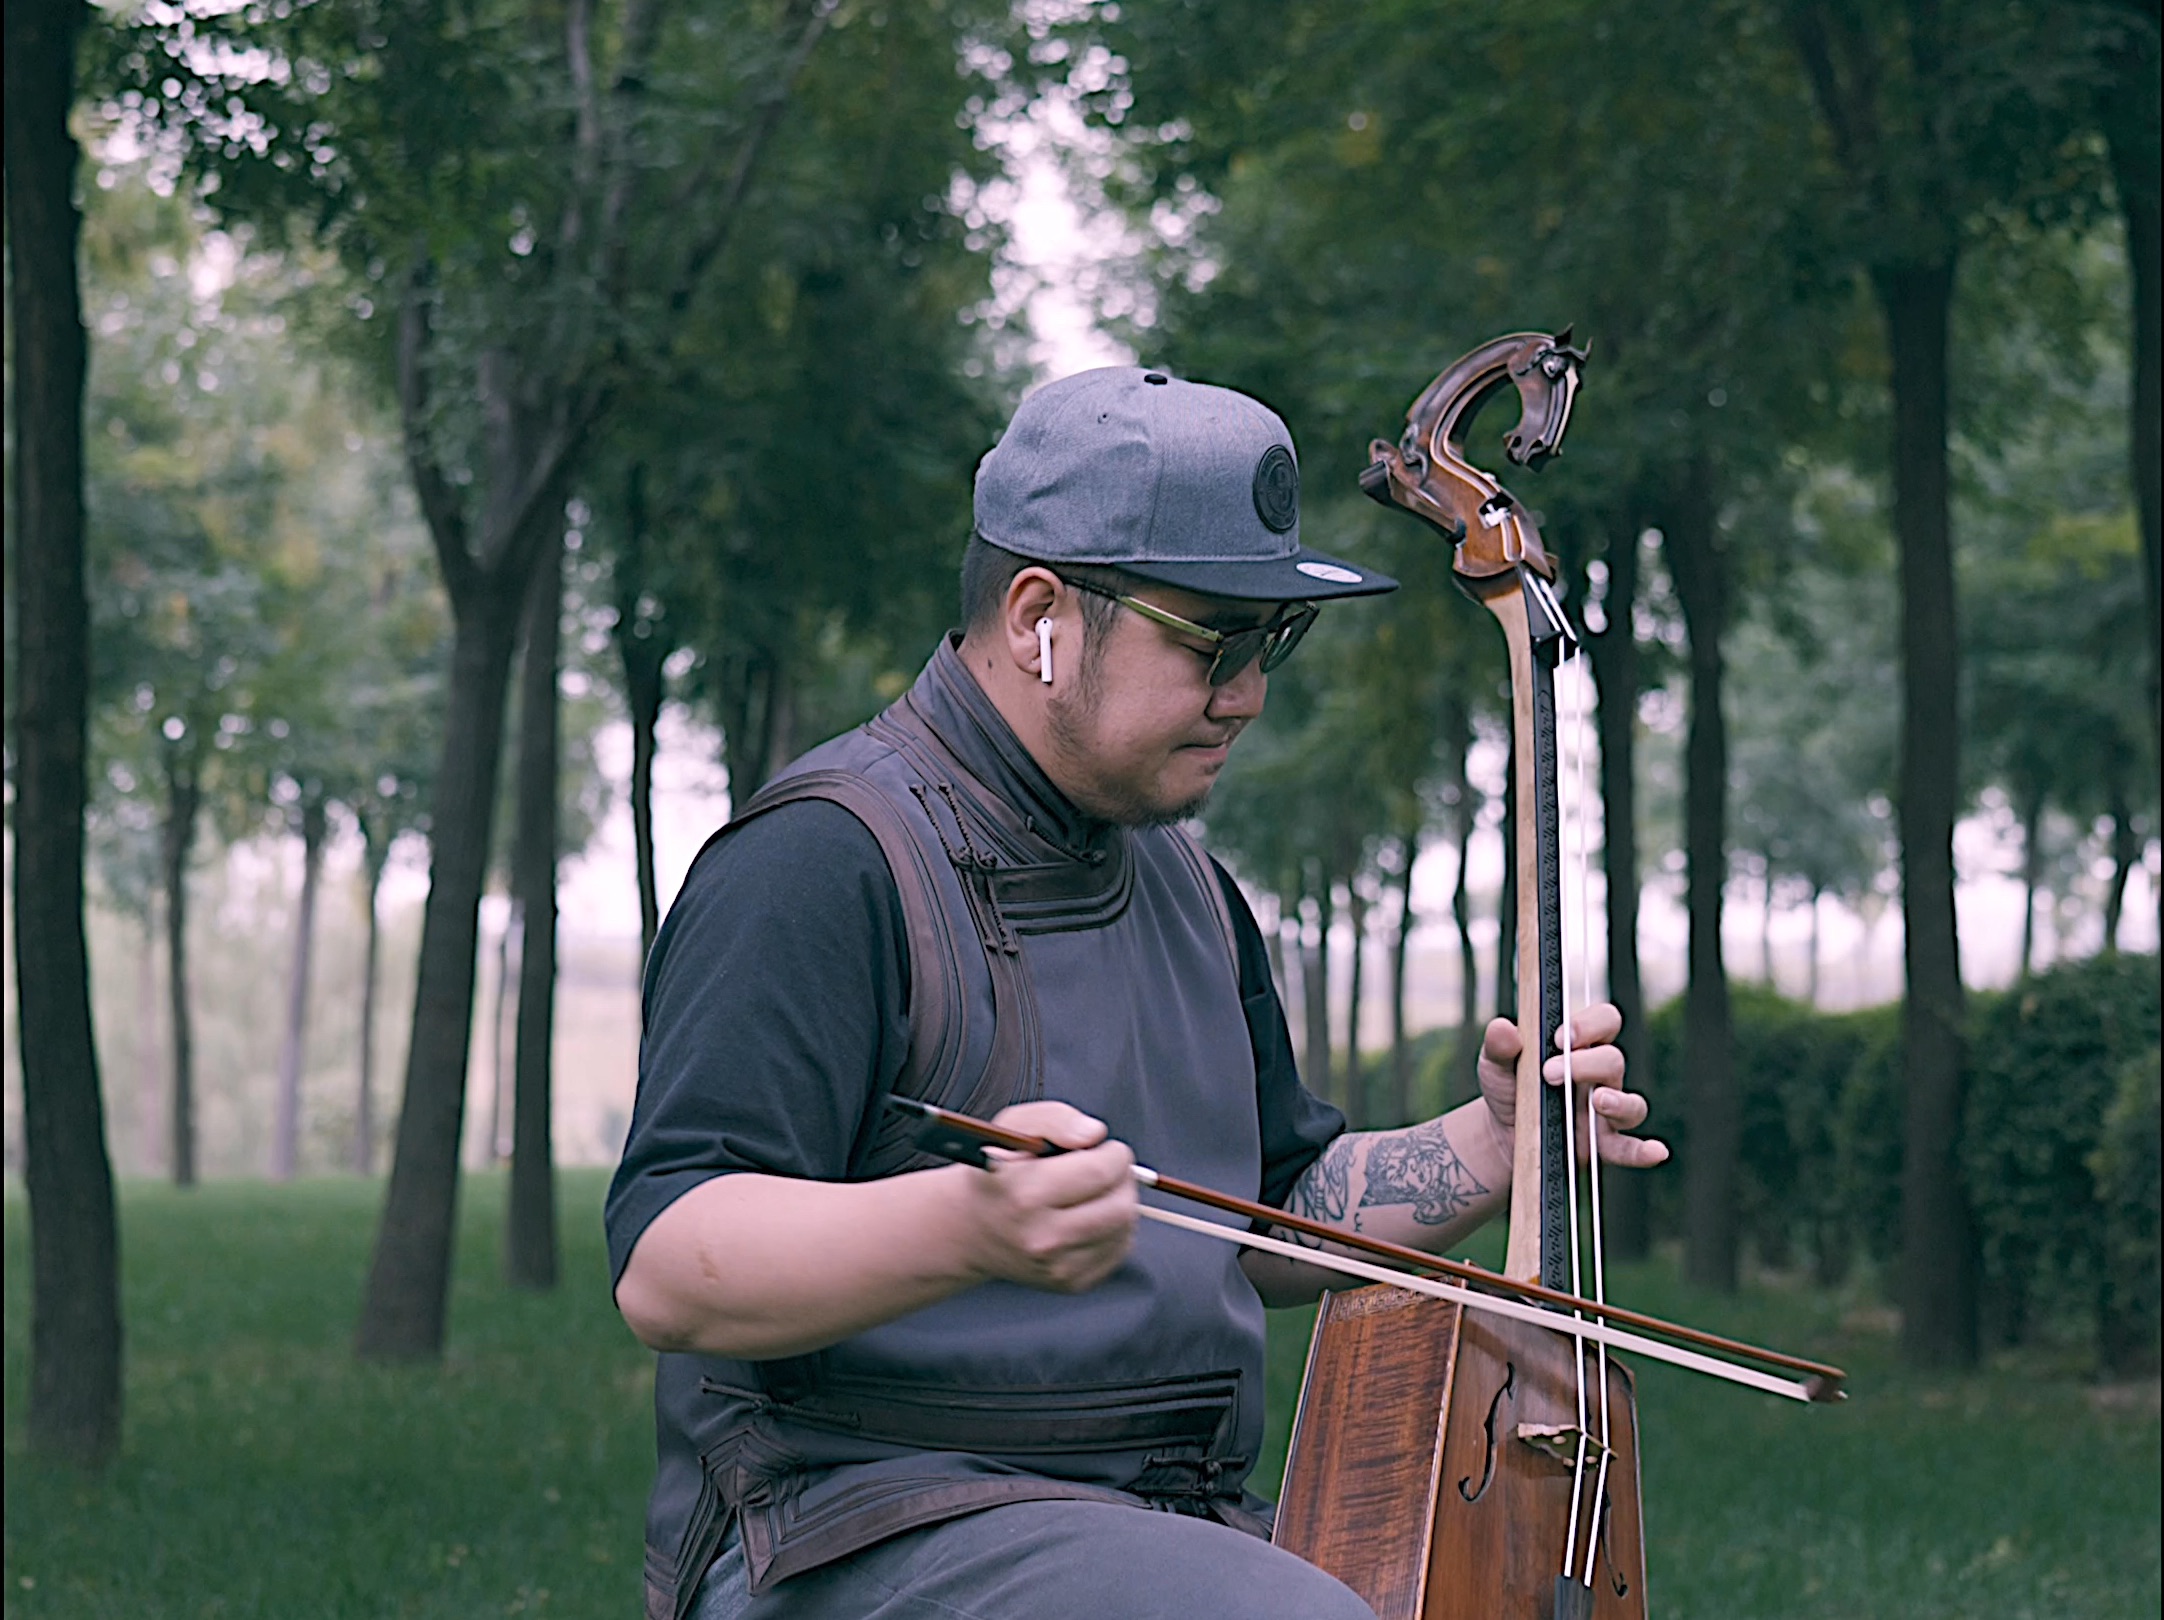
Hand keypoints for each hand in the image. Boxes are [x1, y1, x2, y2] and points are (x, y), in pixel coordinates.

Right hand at [956, 1101, 1137, 1292]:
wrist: (971, 1229)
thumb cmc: (997, 1173)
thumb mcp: (1012, 1128)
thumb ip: (1055, 1119)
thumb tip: (1094, 1133)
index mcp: (1024, 1194)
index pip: (1100, 1172)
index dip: (1113, 1154)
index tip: (1105, 1149)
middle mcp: (1041, 1237)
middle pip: (1120, 1206)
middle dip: (1122, 1179)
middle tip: (1105, 1168)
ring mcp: (1057, 1266)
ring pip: (1125, 1227)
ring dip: (1121, 1201)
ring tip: (1095, 1190)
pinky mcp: (1071, 1283)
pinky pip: (1119, 1249)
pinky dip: (1115, 1228)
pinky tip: (1091, 1216)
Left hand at [1476, 1003, 1667, 1169]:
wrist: (1502, 1130)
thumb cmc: (1508, 1086)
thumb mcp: (1495, 1063)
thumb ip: (1498, 1045)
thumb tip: (1502, 1028)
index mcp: (1580, 1046)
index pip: (1605, 1021)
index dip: (1589, 1024)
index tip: (1559, 1036)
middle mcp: (1600, 1075)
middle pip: (1614, 1059)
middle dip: (1585, 1064)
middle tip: (1549, 1074)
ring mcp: (1605, 1110)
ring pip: (1632, 1102)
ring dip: (1618, 1101)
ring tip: (1597, 1101)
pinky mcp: (1602, 1143)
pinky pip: (1629, 1147)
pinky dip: (1644, 1151)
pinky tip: (1655, 1152)